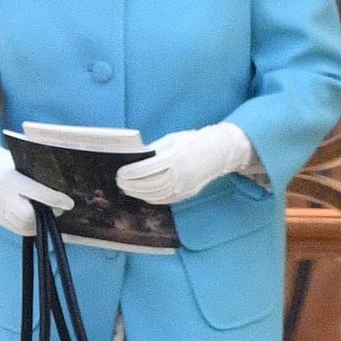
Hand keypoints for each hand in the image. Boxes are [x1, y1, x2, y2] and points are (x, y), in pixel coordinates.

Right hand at [0, 143, 73, 235]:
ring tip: (46, 213)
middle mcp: (1, 195)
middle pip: (28, 215)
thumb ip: (36, 178)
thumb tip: (61, 190)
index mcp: (11, 178)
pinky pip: (16, 229)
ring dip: (38, 223)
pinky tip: (36, 220)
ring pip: (23, 225)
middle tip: (57, 209)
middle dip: (46, 214)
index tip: (69, 203)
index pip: (36, 193)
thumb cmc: (7, 163)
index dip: (55, 200)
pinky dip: (29, 227)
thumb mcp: (20, 164)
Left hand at [115, 123, 254, 204]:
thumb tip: (136, 160)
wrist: (220, 151)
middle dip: (132, 185)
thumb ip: (154, 151)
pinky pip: (166, 199)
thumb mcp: (172, 140)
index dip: (131, 173)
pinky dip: (151, 198)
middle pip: (150, 185)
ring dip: (139, 193)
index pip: (147, 169)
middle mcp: (180, 175)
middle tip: (120, 182)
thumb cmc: (194, 141)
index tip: (121, 172)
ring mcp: (185, 186)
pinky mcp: (188, 193)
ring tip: (128, 189)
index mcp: (175, 158)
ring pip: (156, 195)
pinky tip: (143, 194)